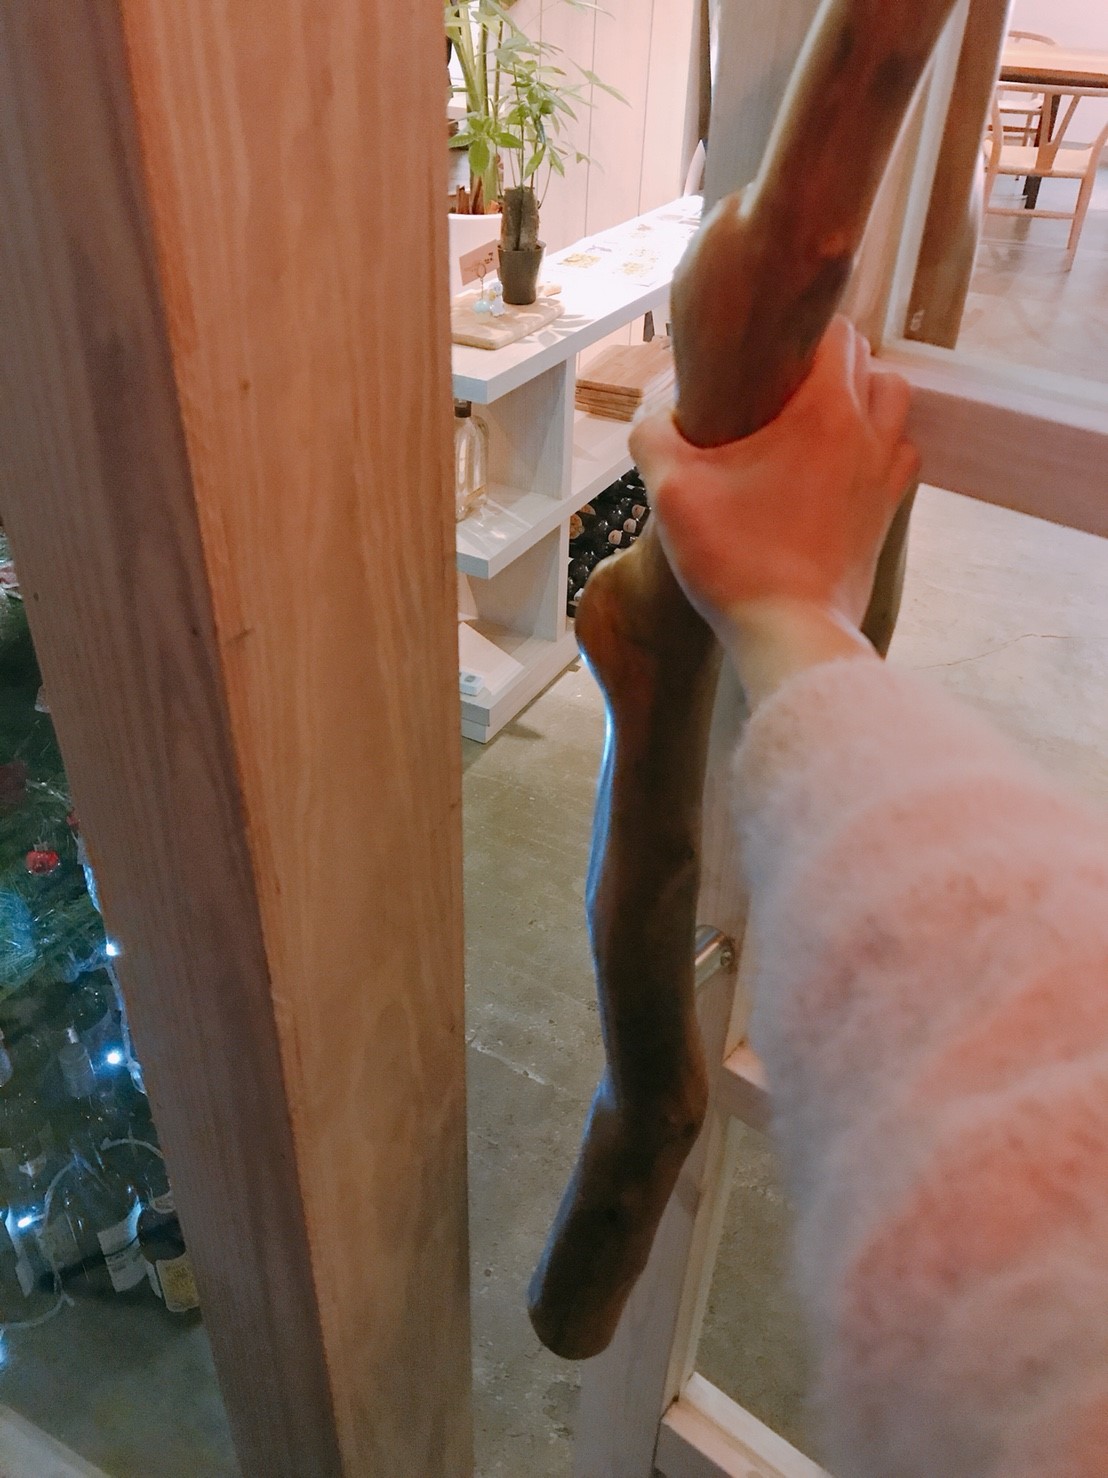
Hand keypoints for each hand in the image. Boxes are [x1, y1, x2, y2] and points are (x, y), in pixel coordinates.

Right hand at [631, 317, 918, 644]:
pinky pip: (900, 455)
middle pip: (869, 361)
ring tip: (819, 417)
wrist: (791, 633)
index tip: (767, 348)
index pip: (837, 331)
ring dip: (864, 397)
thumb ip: (655, 438)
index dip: (801, 329)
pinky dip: (879, 446)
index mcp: (822, 410)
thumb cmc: (735, 561)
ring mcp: (884, 474)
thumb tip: (655, 419)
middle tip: (782, 384)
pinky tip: (842, 464)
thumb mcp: (671, 493)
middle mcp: (867, 432)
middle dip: (829, 361)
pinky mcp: (887, 512)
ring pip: (895, 402)